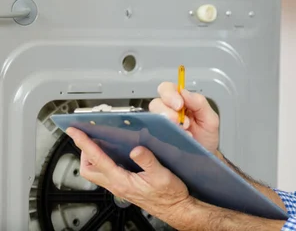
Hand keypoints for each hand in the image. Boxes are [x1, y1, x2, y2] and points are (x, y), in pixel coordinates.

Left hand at [65, 126, 192, 224]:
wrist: (176, 208)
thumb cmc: (169, 195)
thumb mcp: (161, 175)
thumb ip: (147, 161)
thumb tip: (135, 149)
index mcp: (122, 181)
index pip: (97, 159)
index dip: (84, 143)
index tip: (75, 132)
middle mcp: (117, 185)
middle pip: (88, 169)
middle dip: (84, 152)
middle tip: (87, 137)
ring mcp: (120, 186)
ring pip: (96, 172)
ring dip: (93, 157)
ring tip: (99, 142)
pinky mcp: (125, 186)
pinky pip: (107, 173)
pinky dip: (104, 161)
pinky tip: (115, 153)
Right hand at [150, 82, 219, 154]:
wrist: (205, 158)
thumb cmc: (206, 137)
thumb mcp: (210, 119)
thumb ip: (200, 103)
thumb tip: (185, 92)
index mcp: (181, 102)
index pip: (168, 89)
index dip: (170, 95)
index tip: (179, 105)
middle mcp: (168, 111)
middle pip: (156, 102)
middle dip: (167, 111)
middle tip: (178, 121)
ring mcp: (161, 125)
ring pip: (152, 117)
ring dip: (166, 124)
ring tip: (181, 131)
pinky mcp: (156, 138)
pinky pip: (151, 133)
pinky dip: (162, 135)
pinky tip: (174, 139)